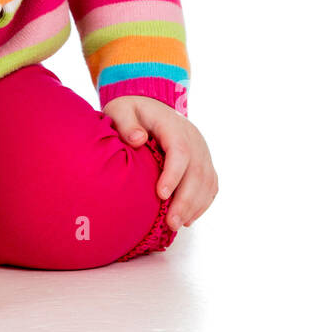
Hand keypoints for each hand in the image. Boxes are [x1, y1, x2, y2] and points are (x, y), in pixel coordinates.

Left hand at [103, 95, 217, 232]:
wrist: (150, 105)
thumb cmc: (132, 111)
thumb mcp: (122, 110)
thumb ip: (126, 124)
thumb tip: (138, 140)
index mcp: (173, 126)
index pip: (179, 151)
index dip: (173, 174)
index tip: (160, 195)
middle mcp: (193, 139)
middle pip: (197, 171)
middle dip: (185, 200)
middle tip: (170, 222)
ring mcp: (201, 151)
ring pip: (207, 181)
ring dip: (194, 206)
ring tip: (176, 225)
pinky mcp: (204, 162)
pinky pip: (210, 185)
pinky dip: (202, 203)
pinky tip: (188, 219)